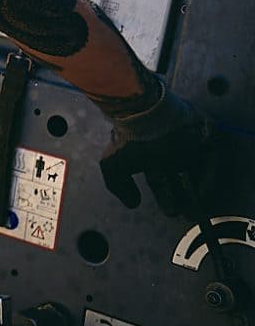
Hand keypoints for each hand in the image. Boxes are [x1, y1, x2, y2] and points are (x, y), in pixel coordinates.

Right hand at [99, 81, 212, 215]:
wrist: (145, 112)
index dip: (166, 197)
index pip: (160, 180)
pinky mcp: (204, 135)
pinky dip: (209, 176)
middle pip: (181, 177)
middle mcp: (170, 150)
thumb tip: (132, 204)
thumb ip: (118, 184)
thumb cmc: (130, 138)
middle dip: (184, 196)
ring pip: (197, 169)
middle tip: (188, 212)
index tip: (171, 212)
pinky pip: (211, 158)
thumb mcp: (114, 164)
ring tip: (198, 204)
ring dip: (197, 188)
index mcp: (150, 155)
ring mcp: (189, 142)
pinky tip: (204, 191)